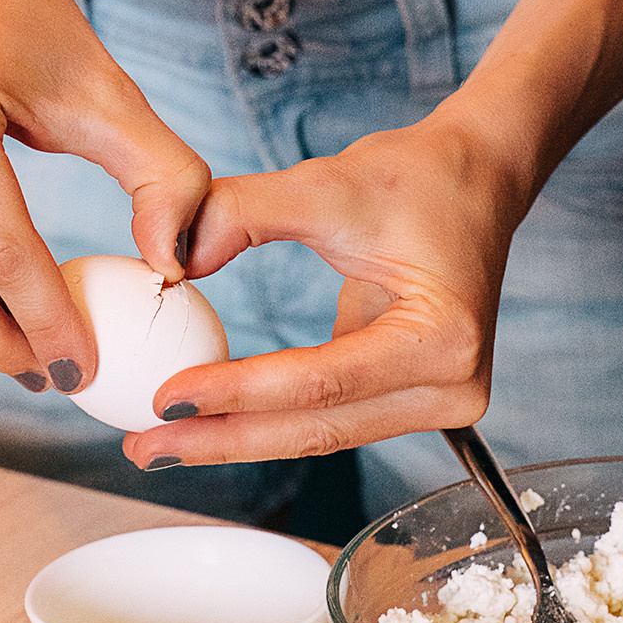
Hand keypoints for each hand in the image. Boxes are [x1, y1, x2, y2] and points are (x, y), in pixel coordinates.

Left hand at [121, 107, 527, 470]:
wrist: (477, 178)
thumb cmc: (418, 177)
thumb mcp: (328, 183)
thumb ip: (242, 213)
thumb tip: (171, 260)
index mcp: (443, 340)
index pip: (322, 382)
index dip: (238, 393)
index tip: (165, 398)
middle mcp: (452, 387)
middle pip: (318, 428)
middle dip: (225, 437)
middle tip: (145, 445)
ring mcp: (437, 401)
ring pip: (319, 433)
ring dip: (238, 436)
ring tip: (159, 442)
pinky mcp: (412, 399)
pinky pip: (329, 418)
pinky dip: (266, 419)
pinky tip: (208, 421)